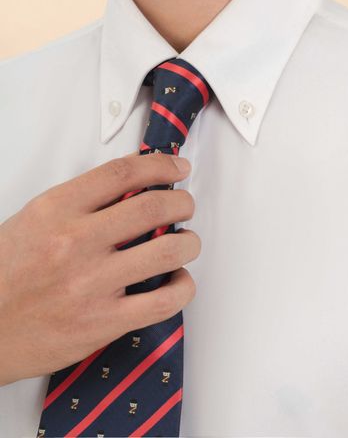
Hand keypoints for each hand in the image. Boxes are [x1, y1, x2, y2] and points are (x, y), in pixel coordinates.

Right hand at [0, 152, 197, 385]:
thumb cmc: (5, 273)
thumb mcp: (35, 218)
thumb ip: (81, 200)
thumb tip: (132, 187)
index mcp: (57, 210)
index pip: (122, 173)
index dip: (160, 165)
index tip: (176, 167)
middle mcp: (76, 242)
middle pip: (153, 207)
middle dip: (182, 201)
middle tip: (185, 204)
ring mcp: (91, 283)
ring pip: (167, 251)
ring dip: (189, 242)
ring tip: (187, 242)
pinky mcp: (103, 322)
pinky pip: (163, 301)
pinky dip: (183, 286)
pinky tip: (179, 280)